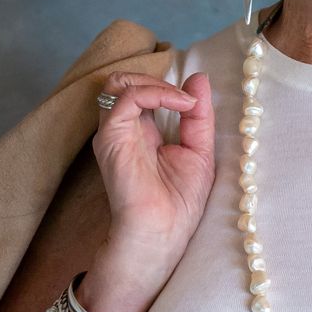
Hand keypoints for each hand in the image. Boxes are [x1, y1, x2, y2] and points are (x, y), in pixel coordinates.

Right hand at [89, 69, 215, 291]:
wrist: (162, 232)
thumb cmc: (178, 202)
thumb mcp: (199, 150)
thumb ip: (198, 115)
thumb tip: (199, 78)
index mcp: (140, 132)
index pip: (143, 92)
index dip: (168, 87)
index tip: (195, 102)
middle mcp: (123, 129)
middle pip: (125, 81)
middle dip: (158, 80)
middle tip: (186, 99)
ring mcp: (114, 131)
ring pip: (120, 82)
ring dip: (155, 83)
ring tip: (182, 101)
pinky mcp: (111, 136)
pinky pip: (127, 96)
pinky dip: (155, 93)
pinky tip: (179, 105)